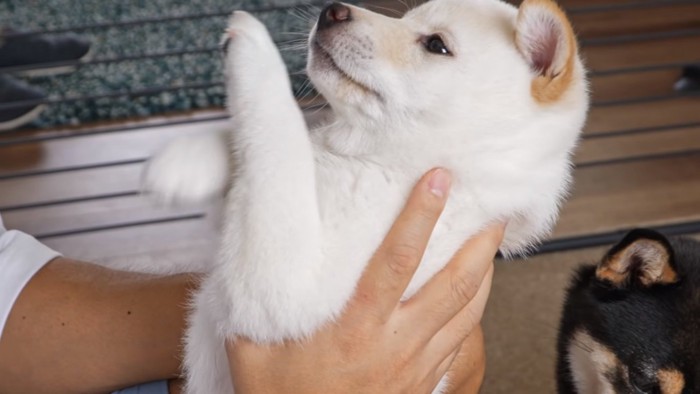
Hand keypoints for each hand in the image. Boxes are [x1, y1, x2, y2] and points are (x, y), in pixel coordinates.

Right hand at [226, 168, 504, 393]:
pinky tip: (476, 291)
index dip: (419, 216)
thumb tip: (257, 250)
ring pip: (468, 312)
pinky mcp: (425, 382)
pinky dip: (475, 308)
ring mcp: (417, 366)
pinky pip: (463, 340)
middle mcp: (395, 345)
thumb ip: (257, 298)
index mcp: (355, 330)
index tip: (435, 181)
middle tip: (492, 207)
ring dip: (485, 272)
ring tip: (491, 240)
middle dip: (479, 241)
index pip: (397, 260)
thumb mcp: (252, 348)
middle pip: (454, 284)